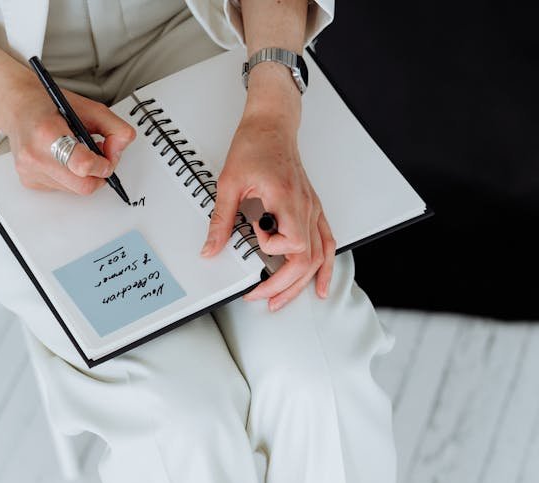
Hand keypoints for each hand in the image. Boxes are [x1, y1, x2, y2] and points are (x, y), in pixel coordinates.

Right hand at [2, 80, 135, 194]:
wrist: (17, 107)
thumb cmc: (48, 105)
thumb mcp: (87, 107)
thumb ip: (113, 127)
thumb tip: (120, 149)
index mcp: (46, 132)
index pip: (83, 165)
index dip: (102, 165)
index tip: (106, 159)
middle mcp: (35, 155)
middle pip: (83, 186)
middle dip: (97, 175)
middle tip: (98, 159)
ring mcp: (30, 171)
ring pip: (75, 190)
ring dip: (83, 176)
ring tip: (78, 153)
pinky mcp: (30, 182)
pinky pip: (62, 190)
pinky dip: (70, 178)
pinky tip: (62, 159)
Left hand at [200, 107, 335, 310]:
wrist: (271, 125)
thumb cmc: (255, 145)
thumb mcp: (229, 182)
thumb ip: (221, 220)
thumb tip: (211, 249)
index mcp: (286, 197)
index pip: (293, 241)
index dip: (273, 247)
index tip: (256, 239)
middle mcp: (305, 206)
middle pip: (307, 259)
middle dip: (283, 285)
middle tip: (261, 296)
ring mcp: (312, 209)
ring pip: (319, 257)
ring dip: (302, 284)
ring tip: (282, 300)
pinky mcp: (312, 210)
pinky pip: (327, 243)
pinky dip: (325, 268)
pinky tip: (320, 284)